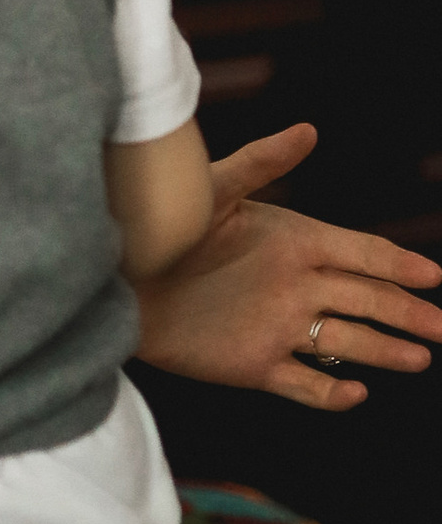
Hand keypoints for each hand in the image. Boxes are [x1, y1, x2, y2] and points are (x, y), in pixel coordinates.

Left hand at [134, 124, 441, 411]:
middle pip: (367, 300)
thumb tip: (309, 129)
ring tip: (419, 358)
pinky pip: (303, 384)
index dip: (399, 264)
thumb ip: (261, 162)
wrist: (114, 279)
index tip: (434, 275)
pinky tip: (357, 393)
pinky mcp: (253, 364)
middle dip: (409, 312)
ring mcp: (278, 328)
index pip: (362, 253)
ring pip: (346, 342)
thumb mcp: (212, 190)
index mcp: (295, 243)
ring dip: (383, 350)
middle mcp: (296, 287)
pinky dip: (331, 393)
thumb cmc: (161, 227)